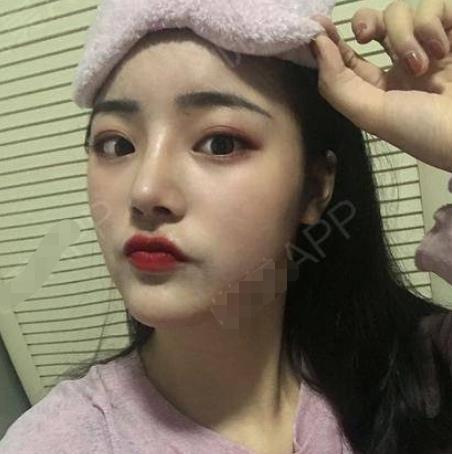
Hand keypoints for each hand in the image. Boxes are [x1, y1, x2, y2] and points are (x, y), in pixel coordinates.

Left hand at [310, 0, 451, 172]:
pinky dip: (434, 25)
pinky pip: (436, 5)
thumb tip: (315, 45)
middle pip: (374, 23)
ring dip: (405, 36)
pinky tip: (444, 50)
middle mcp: (401, 62)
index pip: (349, 56)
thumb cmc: (421, 130)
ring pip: (401, 12)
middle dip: (365, 23)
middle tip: (368, 37)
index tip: (319, 26)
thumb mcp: (371, 114)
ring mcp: (430, 44)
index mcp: (379, 86)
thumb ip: (337, 83)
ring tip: (422, 65)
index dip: (332, 40)